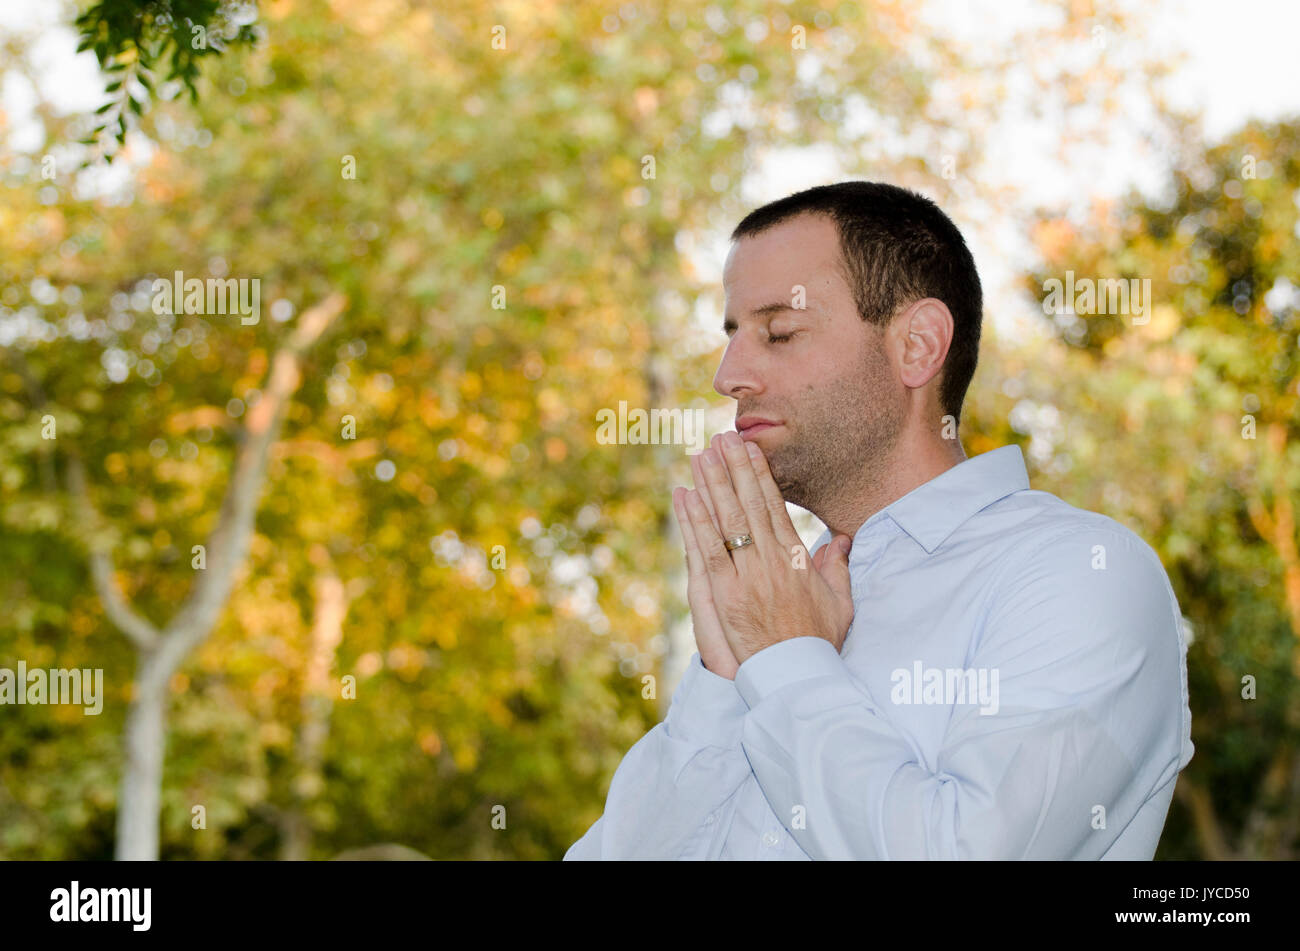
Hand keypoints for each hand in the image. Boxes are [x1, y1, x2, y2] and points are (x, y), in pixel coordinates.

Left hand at [680, 431, 854, 666]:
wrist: (796, 675)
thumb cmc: (817, 643)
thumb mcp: (839, 603)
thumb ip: (837, 568)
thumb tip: (841, 540)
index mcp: (795, 559)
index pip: (773, 507)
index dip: (760, 475)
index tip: (750, 450)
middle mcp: (769, 560)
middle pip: (748, 504)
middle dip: (734, 468)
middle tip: (721, 437)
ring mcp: (745, 575)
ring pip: (726, 520)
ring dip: (711, 484)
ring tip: (700, 455)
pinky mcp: (723, 593)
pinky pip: (706, 549)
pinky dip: (694, 520)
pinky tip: (684, 495)